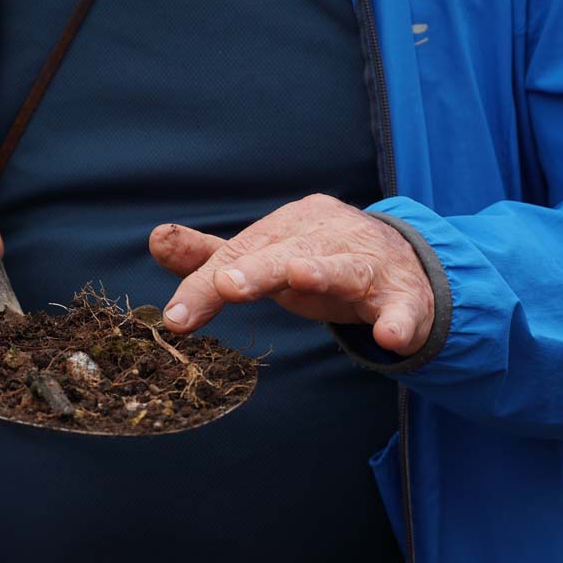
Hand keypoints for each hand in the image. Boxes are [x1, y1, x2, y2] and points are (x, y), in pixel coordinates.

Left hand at [149, 194, 433, 355]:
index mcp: (291, 225)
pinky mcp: (404, 297)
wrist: (406, 264)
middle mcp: (328, 236)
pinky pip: (404, 309)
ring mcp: (369, 264)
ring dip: (324, 272)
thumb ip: (212, 256)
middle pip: (288, 252)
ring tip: (302, 279)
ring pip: (345, 268)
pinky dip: (399, 321)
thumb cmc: (320, 258)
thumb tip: (156, 239)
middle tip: (227, 285)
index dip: (206, 284)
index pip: (241, 253)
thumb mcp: (267, 255)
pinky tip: (391, 337)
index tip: (177, 318)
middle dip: (258, 268)